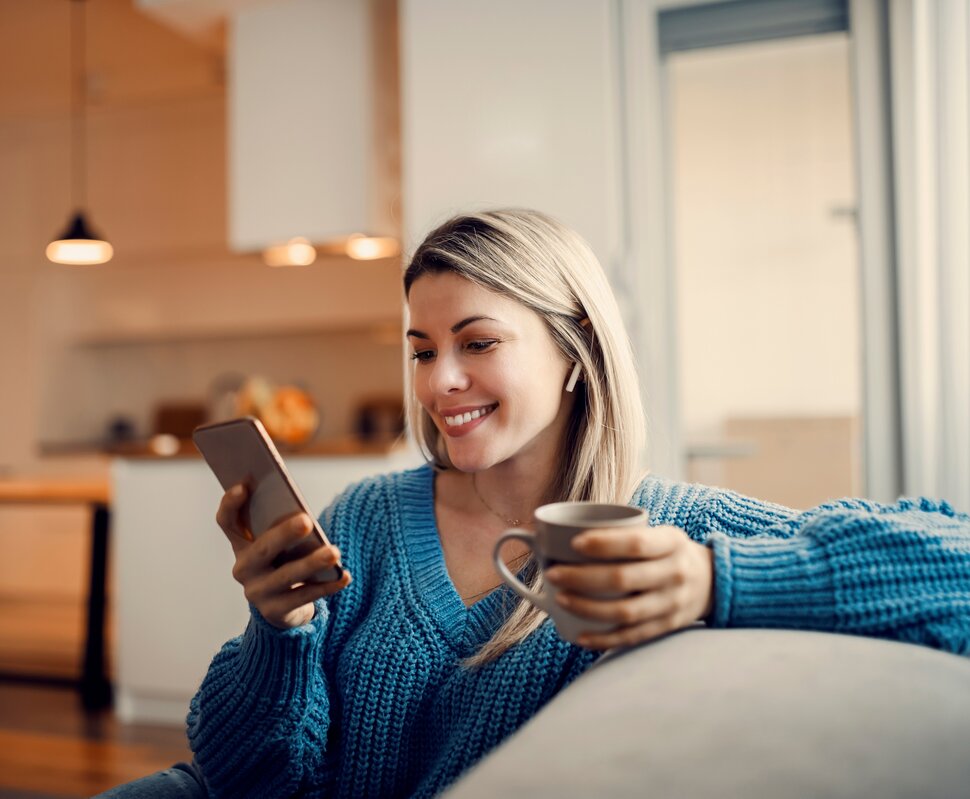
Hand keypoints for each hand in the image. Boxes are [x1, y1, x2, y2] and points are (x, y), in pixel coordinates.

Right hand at [216, 484, 351, 629]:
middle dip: (284, 534)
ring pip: (287, 576)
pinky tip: (344, 575)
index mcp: (241, 544)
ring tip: (335, 552)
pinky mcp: (275, 612)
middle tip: (306, 520)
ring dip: (312, 563)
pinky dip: (328, 585)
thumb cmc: (284, 562)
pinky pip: (305, 597)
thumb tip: (303, 513)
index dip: (230, 504)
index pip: (227, 522)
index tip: (244, 485)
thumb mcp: (279, 544)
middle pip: (262, 549)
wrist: (283, 607)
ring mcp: (257, 592)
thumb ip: (282, 527)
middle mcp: (244, 568)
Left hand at [545, 524, 712, 649]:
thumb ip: (622, 532)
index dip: (604, 544)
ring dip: (587, 607)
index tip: (573, 543)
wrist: (712, 581)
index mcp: (671, 542)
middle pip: (623, 579)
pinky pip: (632, 636)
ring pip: (625, 612)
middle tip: (552, 573)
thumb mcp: (658, 533)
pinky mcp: (667, 626)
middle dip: (581, 577)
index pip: (636, 543)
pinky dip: (603, 639)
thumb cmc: (668, 551)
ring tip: (560, 599)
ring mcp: (672, 603)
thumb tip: (560, 531)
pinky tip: (579, 636)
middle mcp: (674, 573)